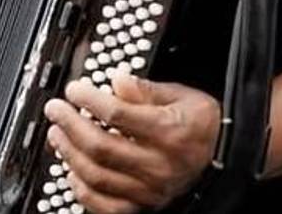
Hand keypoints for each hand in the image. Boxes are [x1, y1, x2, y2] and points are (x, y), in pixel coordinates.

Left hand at [44, 74, 220, 213]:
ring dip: (69, 154)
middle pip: (101, 146)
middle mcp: (159, 164)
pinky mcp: (144, 206)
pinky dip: (83, 190)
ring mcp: (150, 189)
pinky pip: (105, 206)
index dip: (89, 100)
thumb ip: (147, 90)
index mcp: (169, 132)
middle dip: (70, 125)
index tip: (75, 90)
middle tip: (56, 110)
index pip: (117, 114)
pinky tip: (72, 172)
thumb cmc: (203, 126)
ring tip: (58, 135)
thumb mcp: (184, 96)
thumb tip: (117, 80)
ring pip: (97, 176)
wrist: (225, 159)